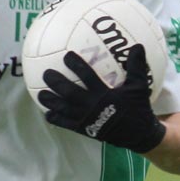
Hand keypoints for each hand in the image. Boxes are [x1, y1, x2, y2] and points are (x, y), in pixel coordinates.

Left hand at [38, 44, 165, 153]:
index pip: (88, 77)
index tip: (67, 56)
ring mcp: (87, 119)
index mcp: (104, 94)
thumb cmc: (138, 108)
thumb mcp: (140, 86)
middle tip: (46, 73)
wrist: (138, 135)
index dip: (76, 66)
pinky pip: (67, 125)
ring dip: (51, 101)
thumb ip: (137, 66)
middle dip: (57, 83)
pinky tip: (47, 114)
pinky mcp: (85, 130)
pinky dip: (56, 120)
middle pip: (70, 93)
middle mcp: (92, 106)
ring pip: (64, 109)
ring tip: (40, 93)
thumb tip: (138, 45)